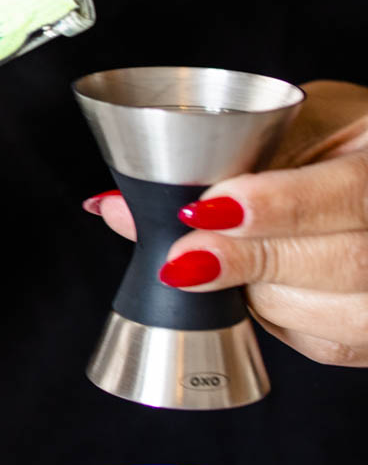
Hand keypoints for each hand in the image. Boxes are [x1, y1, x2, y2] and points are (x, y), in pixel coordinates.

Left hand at [85, 81, 367, 367]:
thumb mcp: (306, 123)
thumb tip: (120, 206)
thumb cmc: (349, 142)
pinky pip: (317, 341)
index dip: (278, 208)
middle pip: (342, 265)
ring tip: (200, 265)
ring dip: (251, 293)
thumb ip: (231, 157)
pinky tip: (249, 287)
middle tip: (180, 258)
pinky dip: (271, 316)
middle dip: (248, 263)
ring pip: (324, 315)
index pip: (350, 194)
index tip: (206, 212)